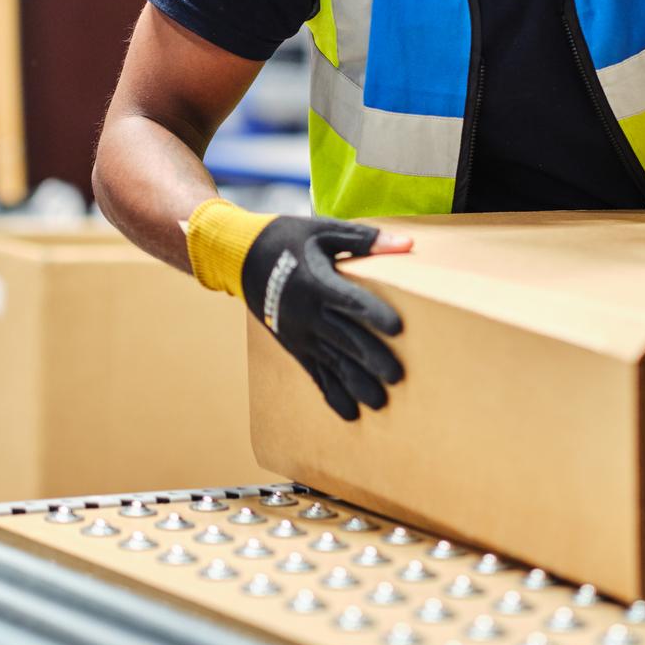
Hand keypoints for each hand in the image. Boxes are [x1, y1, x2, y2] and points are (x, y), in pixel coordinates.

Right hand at [243, 216, 408, 420]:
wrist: (239, 258)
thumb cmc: (285, 239)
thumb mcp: (322, 231)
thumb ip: (363, 240)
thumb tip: (405, 243)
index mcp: (317, 282)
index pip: (349, 301)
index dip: (373, 313)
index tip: (397, 328)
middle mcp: (308, 313)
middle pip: (345, 338)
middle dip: (372, 358)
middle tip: (396, 377)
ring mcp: (300, 334)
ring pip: (332, 362)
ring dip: (356, 383)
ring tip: (379, 402)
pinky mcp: (294, 346)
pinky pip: (315, 374)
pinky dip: (332, 394)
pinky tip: (350, 413)